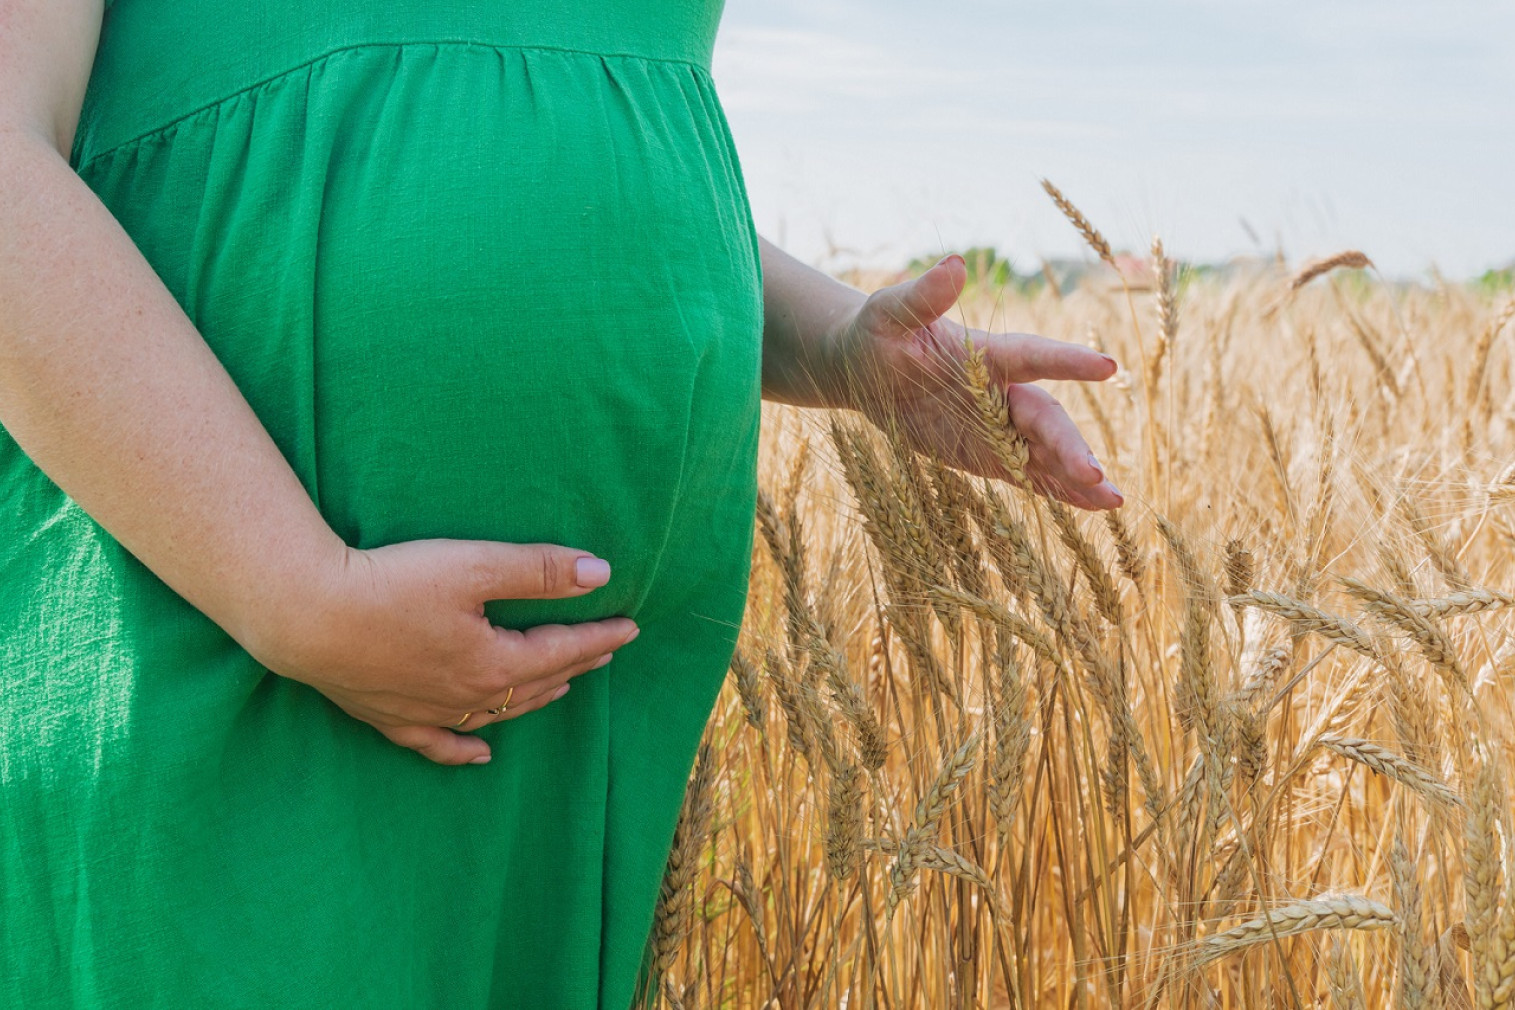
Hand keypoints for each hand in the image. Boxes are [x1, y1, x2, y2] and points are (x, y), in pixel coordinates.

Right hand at [241, 539, 638, 765]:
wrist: (305, 616)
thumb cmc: (392, 584)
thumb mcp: (475, 566)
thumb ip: (540, 571)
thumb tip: (601, 574)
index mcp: (495, 663)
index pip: (563, 650)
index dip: (599, 637)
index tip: (631, 628)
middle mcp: (469, 697)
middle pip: (536, 683)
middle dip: (575, 664)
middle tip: (604, 650)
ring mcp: (428, 713)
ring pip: (498, 713)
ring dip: (534, 699)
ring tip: (562, 687)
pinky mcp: (389, 717)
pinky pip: (439, 744)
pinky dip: (465, 749)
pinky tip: (482, 752)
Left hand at [831, 255, 1123, 510]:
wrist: (865, 370)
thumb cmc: (878, 334)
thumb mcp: (890, 313)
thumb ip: (923, 295)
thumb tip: (954, 264)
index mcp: (985, 354)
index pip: (1032, 357)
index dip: (1067, 361)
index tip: (1107, 367)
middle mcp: (1002, 391)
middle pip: (1044, 417)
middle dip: (1068, 444)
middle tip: (1093, 472)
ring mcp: (998, 426)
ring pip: (1046, 450)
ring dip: (1077, 474)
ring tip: (1113, 500)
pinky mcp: (989, 455)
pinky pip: (1029, 474)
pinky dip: (1060, 491)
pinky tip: (1096, 507)